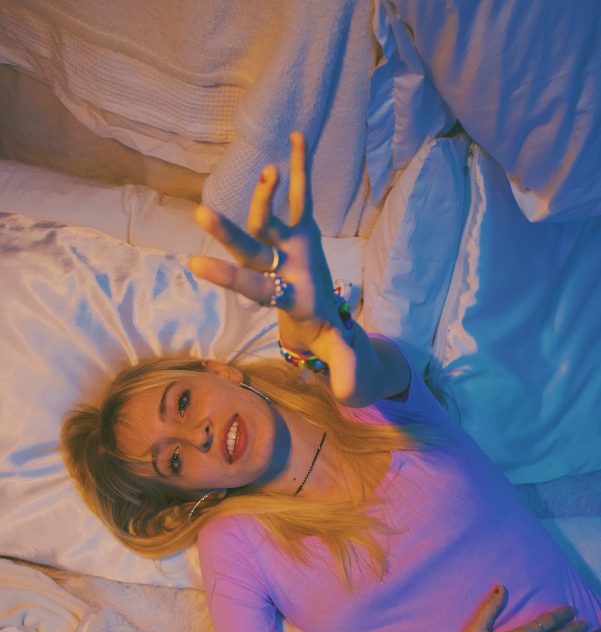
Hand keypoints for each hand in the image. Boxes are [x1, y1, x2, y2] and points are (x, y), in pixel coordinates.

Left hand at [188, 132, 342, 354]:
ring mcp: (288, 248)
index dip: (226, 276)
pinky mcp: (304, 231)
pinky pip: (303, 196)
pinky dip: (300, 169)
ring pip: (271, 219)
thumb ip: (344, 369)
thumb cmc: (329, 342)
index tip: (192, 261)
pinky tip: (296, 136)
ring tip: (268, 172)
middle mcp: (277, 270)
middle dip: (228, 234)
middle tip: (201, 213)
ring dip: (267, 196)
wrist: (321, 321)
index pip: (252, 288)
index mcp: (284, 300)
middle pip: (250, 251)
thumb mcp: (340, 358)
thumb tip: (350, 392)